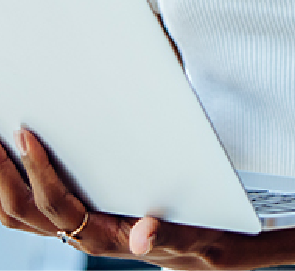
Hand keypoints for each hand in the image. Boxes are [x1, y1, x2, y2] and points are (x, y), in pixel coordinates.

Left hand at [0, 129, 249, 268]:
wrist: (185, 249)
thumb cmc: (186, 236)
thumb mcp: (186, 236)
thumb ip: (167, 234)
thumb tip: (145, 233)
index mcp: (98, 235)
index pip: (54, 205)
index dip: (38, 172)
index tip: (27, 135)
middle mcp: (76, 234)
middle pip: (19, 212)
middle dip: (2, 176)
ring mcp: (67, 230)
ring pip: (14, 214)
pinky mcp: (67, 221)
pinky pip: (24, 211)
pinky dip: (9, 188)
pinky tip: (9, 163)